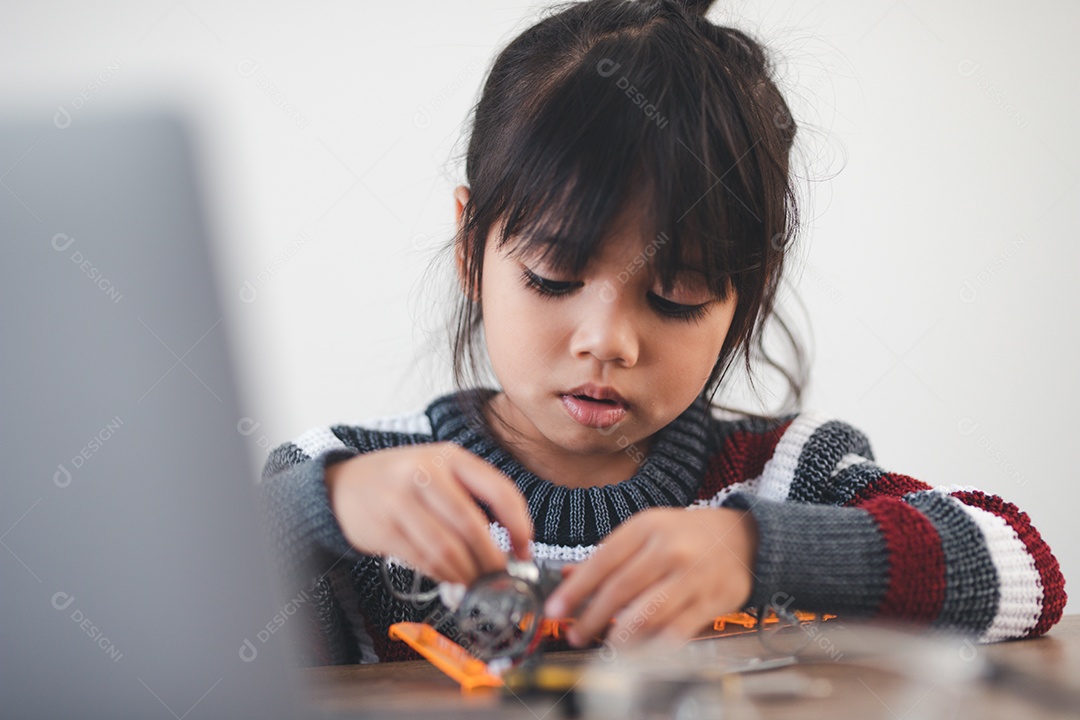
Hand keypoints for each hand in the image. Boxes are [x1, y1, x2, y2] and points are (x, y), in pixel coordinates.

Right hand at [324, 442, 532, 584]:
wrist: (343, 486)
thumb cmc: (401, 480)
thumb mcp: (439, 468)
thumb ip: (473, 494)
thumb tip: (512, 540)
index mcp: (449, 456)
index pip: (499, 490)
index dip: (519, 526)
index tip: (525, 550)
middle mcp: (425, 473)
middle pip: (472, 526)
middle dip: (492, 559)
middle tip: (501, 577)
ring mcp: (400, 500)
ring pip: (447, 549)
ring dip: (467, 573)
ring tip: (477, 582)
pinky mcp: (383, 528)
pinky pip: (423, 560)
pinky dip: (444, 575)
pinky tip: (452, 578)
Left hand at [542, 507, 757, 648]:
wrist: (743, 537)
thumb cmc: (688, 535)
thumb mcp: (647, 531)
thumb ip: (609, 555)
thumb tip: (569, 576)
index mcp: (647, 527)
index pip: (602, 561)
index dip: (575, 589)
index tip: (555, 609)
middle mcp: (669, 549)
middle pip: (620, 589)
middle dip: (591, 616)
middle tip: (574, 632)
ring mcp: (692, 576)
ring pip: (647, 613)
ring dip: (619, 635)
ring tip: (604, 645)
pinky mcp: (711, 601)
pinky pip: (677, 630)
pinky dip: (654, 644)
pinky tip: (639, 650)